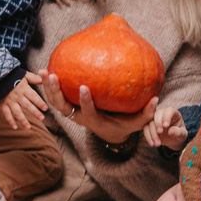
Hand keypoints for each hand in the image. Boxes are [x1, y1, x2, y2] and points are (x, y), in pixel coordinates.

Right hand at [0, 78, 46, 134]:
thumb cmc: (11, 75)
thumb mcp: (23, 75)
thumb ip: (34, 78)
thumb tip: (45, 79)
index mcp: (23, 88)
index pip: (33, 96)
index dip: (39, 102)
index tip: (45, 108)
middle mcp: (17, 96)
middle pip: (27, 106)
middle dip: (35, 113)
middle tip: (42, 119)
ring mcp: (10, 101)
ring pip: (17, 112)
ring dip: (23, 120)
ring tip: (29, 128)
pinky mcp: (3, 104)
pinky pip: (7, 114)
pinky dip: (10, 121)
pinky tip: (15, 127)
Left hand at [41, 74, 157, 143]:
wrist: (108, 132)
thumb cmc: (123, 124)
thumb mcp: (136, 122)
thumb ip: (146, 113)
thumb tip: (156, 99)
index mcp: (94, 121)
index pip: (87, 111)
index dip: (84, 100)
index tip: (83, 86)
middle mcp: (79, 117)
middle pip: (62, 107)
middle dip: (56, 92)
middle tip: (53, 76)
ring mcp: (72, 112)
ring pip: (55, 102)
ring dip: (47, 88)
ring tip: (44, 71)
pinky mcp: (68, 107)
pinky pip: (56, 97)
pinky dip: (50, 86)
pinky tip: (48, 68)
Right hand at [147, 110, 187, 150]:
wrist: (174, 140)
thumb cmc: (180, 135)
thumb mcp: (182, 135)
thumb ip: (178, 132)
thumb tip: (170, 131)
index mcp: (174, 113)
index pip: (169, 110)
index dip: (166, 117)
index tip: (166, 126)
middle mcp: (163, 114)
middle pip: (157, 113)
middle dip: (158, 123)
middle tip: (160, 132)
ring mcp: (155, 119)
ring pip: (150, 122)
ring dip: (153, 133)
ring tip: (158, 144)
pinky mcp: (149, 126)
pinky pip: (145, 129)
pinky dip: (148, 136)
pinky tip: (152, 144)